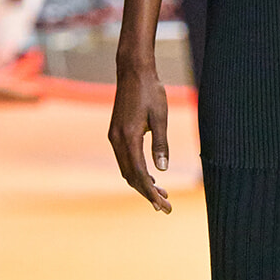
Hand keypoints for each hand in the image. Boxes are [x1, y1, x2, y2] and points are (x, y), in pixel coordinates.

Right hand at [108, 57, 170, 211]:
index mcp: (128, 137)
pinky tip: (150, 176)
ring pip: (126, 169)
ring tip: (161, 194)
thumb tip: (162, 170)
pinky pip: (124, 159)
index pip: (139, 174)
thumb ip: (161, 144)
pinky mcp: (116, 133)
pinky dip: (136, 171)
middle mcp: (117, 140)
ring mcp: (114, 137)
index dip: (151, 192)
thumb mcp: (160, 117)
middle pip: (130, 176)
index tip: (163, 205)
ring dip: (142, 183)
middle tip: (165, 207)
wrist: (133, 72)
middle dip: (147, 193)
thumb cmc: (150, 91)